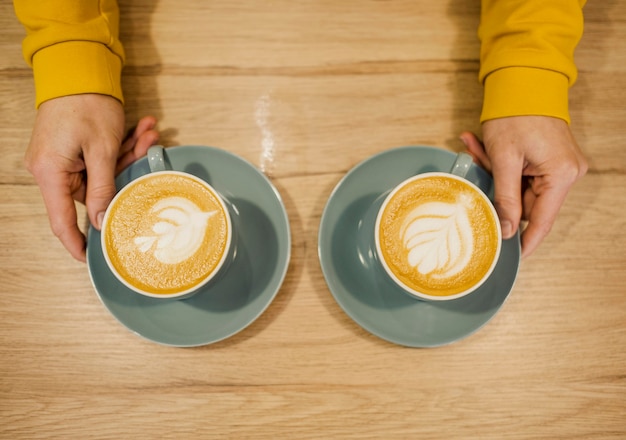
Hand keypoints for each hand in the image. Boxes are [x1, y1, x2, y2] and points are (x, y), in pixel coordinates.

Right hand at [24, 94, 158, 261]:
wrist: (78, 66)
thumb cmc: (86, 103)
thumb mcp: (103, 149)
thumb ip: (103, 188)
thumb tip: (102, 220)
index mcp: (52, 174)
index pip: (61, 222)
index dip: (78, 243)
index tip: (93, 259)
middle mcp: (53, 170)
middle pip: (93, 193)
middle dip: (126, 174)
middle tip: (149, 150)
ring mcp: (63, 160)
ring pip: (104, 174)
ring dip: (129, 155)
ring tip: (149, 133)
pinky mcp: (74, 150)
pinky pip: (101, 160)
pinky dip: (122, 148)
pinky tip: (142, 130)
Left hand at [460, 116, 587, 256]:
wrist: (523, 79)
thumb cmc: (515, 113)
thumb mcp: (504, 160)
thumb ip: (505, 199)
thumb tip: (507, 230)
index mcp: (561, 175)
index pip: (542, 222)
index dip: (525, 242)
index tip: (510, 258)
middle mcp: (566, 173)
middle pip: (526, 203)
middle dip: (496, 191)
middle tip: (475, 172)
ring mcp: (558, 166)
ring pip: (519, 188)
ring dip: (494, 174)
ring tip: (476, 148)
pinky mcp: (548, 159)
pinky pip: (521, 174)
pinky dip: (500, 165)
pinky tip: (481, 146)